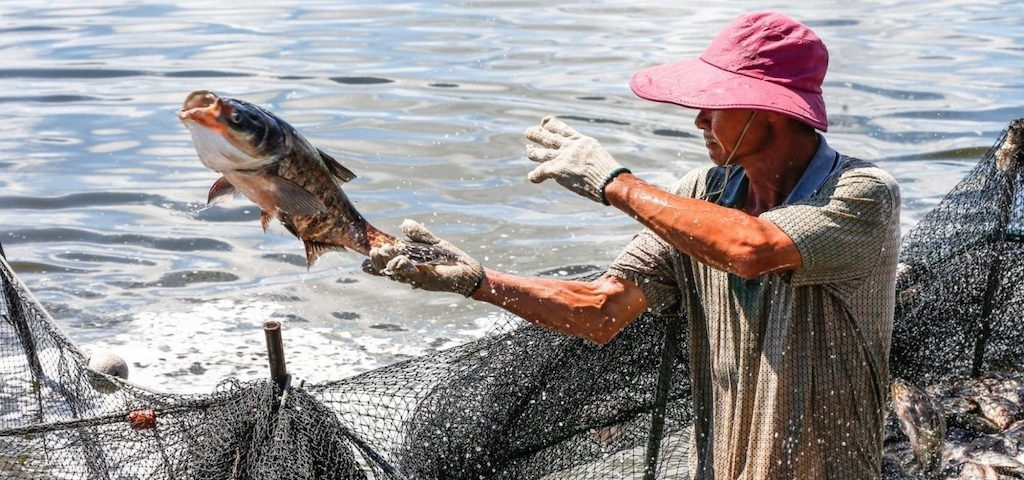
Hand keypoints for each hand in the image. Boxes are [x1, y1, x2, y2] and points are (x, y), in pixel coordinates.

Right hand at [362, 219, 483, 296]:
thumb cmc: (450, 258)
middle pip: (387, 269)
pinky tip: (399, 260)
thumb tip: (404, 223)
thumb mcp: (432, 242)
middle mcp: (409, 273)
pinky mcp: (427, 280)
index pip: (387, 263)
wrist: (469, 270)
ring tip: (383, 252)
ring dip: (388, 262)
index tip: (368, 251)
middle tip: (374, 251)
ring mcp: (417, 278)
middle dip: (378, 261)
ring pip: (397, 273)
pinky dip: (404, 267)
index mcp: (408, 263)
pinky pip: (412, 275)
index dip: (375, 260)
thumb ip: (419, 234)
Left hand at [524, 116, 629, 204]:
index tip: (544, 122)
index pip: (562, 129)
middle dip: (537, 134)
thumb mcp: (598, 155)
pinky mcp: (557, 169)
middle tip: (528, 132)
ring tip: (528, 149)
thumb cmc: (608, 172)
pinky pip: (541, 171)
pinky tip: (532, 177)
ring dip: (532, 151)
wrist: (608, 179)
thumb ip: (586, 155)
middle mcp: (569, 146)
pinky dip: (535, 175)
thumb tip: (582, 162)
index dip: (551, 125)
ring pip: (541, 153)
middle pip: (549, 137)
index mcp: (580, 141)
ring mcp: (562, 157)